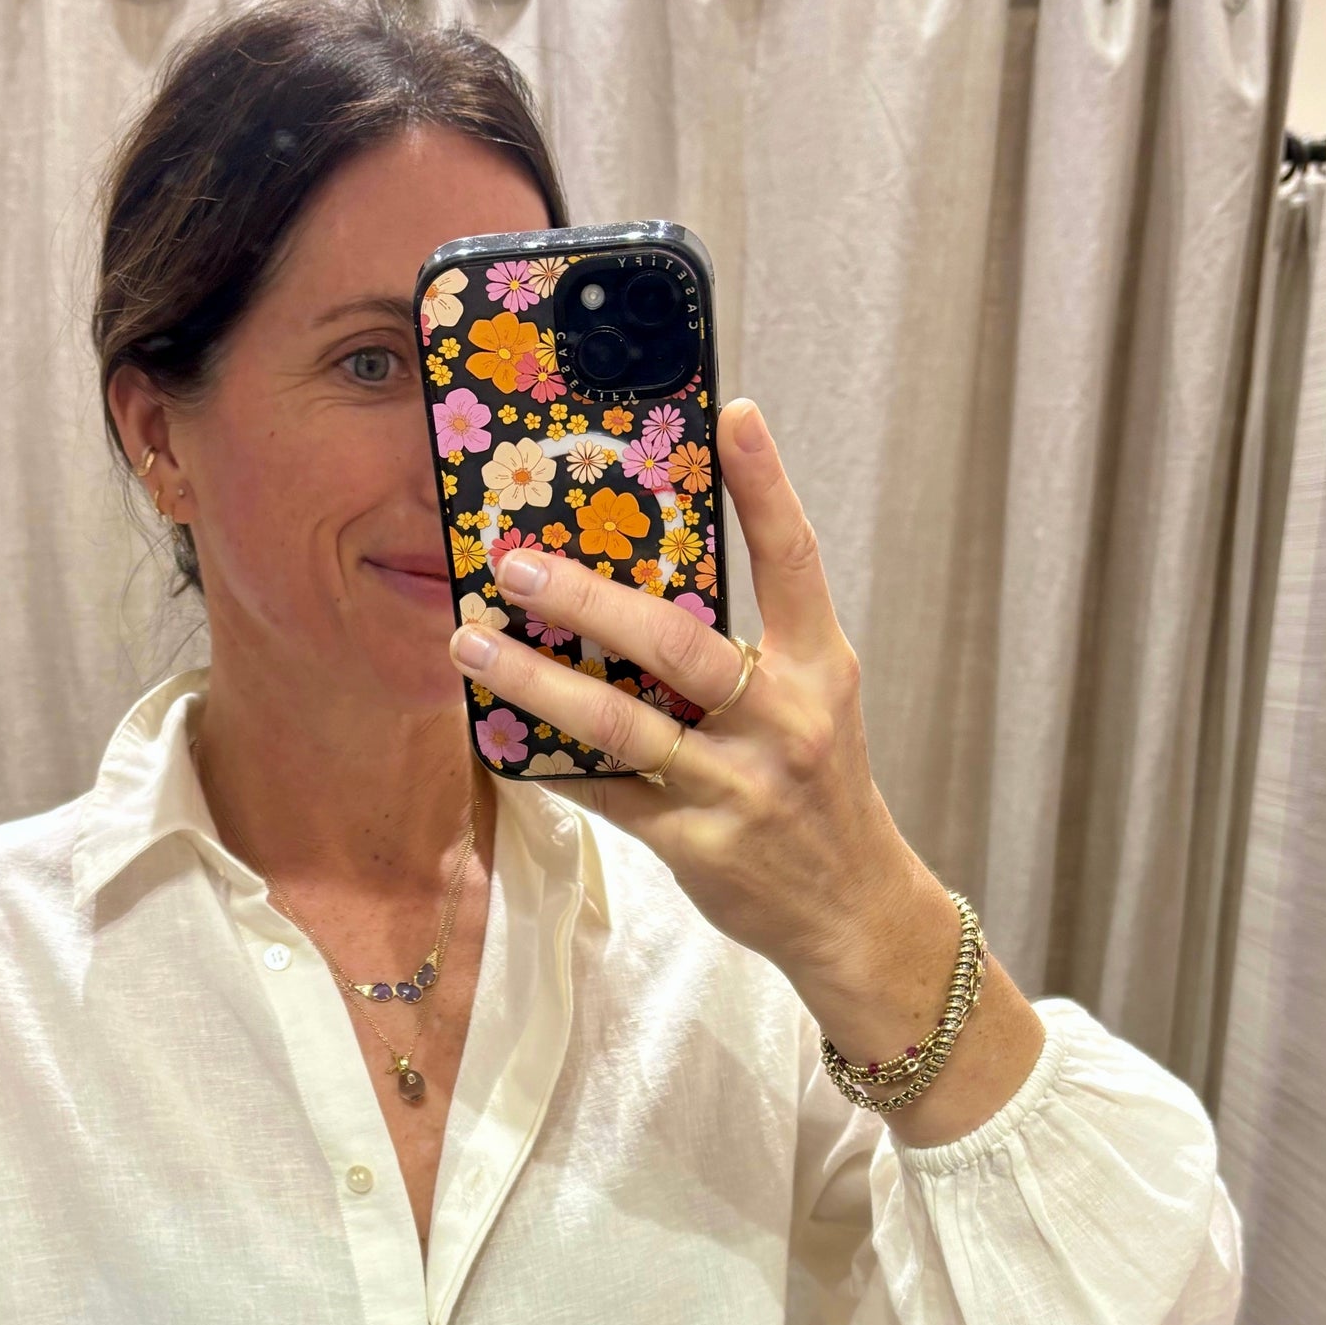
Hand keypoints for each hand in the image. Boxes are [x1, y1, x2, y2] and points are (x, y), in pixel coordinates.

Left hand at [446, 398, 1045, 1146]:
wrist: (852, 910)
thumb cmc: (818, 791)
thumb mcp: (811, 706)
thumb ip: (748, 651)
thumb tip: (642, 587)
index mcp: (817, 668)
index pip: (794, 562)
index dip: (766, 487)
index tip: (732, 414)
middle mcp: (782, 720)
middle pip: (676, 643)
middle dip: (589, 600)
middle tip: (517, 564)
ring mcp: (736, 788)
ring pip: (620, 723)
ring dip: (536, 682)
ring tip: (473, 643)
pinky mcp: (696, 846)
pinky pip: (606, 794)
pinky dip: (548, 764)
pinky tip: (497, 736)